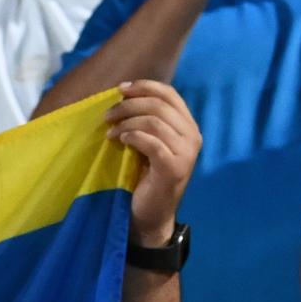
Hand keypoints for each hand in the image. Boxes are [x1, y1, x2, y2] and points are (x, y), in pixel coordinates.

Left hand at [106, 80, 201, 247]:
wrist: (150, 215)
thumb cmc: (145, 177)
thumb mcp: (147, 142)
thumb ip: (145, 120)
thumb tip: (123, 93)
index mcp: (188, 126)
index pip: (170, 94)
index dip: (144, 86)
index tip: (120, 89)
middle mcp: (192, 137)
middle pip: (159, 105)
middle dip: (129, 105)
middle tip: (108, 115)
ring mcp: (186, 153)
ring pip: (155, 121)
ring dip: (127, 122)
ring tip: (111, 132)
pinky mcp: (174, 169)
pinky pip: (152, 142)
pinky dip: (133, 136)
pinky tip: (121, 141)